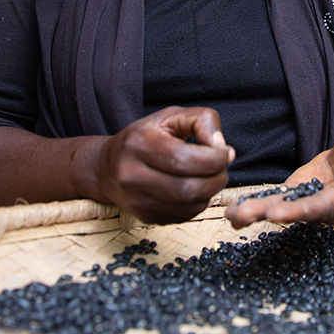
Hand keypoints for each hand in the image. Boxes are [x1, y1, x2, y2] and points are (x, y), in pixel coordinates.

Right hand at [95, 106, 234, 224]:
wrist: (108, 167)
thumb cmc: (144, 137)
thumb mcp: (170, 116)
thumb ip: (201, 121)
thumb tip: (221, 146)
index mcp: (138, 144)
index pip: (184, 159)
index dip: (214, 158)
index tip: (225, 152)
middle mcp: (132, 175)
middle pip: (188, 188)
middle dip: (217, 178)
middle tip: (222, 168)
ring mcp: (137, 201)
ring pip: (189, 205)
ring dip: (211, 192)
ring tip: (210, 176)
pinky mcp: (145, 217)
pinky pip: (184, 215)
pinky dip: (198, 203)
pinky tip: (196, 188)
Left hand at [226, 111, 333, 227]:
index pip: (322, 206)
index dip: (299, 211)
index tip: (276, 213)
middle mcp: (326, 207)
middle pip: (297, 212)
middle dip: (270, 214)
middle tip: (244, 216)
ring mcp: (308, 202)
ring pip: (282, 208)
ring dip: (257, 212)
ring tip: (232, 216)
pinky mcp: (296, 194)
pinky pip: (276, 200)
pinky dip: (257, 205)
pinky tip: (234, 210)